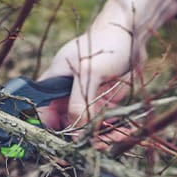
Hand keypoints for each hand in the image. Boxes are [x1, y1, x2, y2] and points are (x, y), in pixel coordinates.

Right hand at [38, 0, 176, 132]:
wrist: (135, 31)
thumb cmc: (107, 43)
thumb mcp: (90, 73)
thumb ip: (79, 102)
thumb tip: (75, 133)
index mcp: (54, 80)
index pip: (41, 110)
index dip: (48, 128)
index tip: (60, 143)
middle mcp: (67, 89)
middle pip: (65, 122)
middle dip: (78, 136)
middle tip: (93, 146)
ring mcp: (86, 94)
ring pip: (87, 124)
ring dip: (100, 133)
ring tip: (115, 136)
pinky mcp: (104, 98)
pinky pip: (105, 118)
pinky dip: (114, 126)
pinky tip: (125, 129)